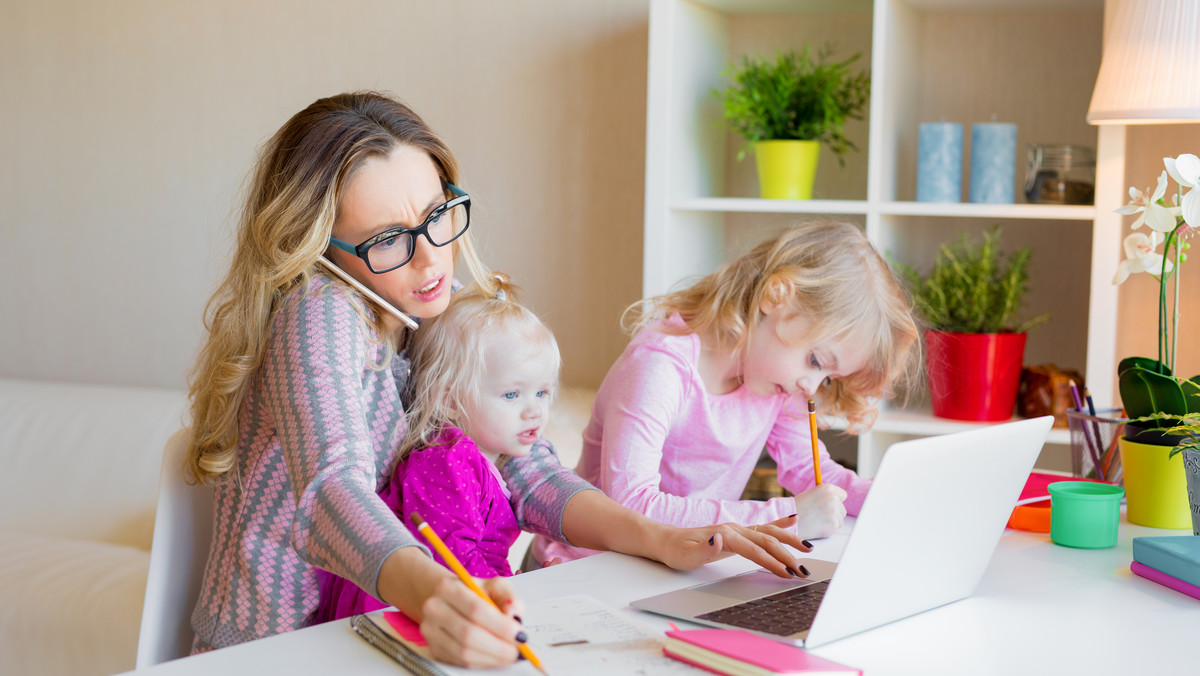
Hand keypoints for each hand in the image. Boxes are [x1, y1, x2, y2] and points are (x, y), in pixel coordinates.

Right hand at [417, 575, 526, 667]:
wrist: (452, 601)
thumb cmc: (476, 593)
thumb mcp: (496, 586)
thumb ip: (509, 598)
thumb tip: (513, 616)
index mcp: (448, 587)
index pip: (476, 609)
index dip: (501, 626)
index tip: (520, 635)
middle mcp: (434, 608)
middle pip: (468, 634)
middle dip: (498, 646)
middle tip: (517, 650)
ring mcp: (430, 630)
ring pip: (464, 652)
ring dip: (492, 657)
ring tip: (510, 654)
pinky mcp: (434, 648)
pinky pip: (460, 662)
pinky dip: (482, 662)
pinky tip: (495, 657)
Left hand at [647, 514, 814, 578]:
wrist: (666, 541)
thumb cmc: (676, 550)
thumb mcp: (686, 555)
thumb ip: (706, 548)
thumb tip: (721, 540)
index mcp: (726, 535)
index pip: (755, 550)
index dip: (772, 562)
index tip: (787, 573)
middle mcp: (734, 529)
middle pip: (767, 540)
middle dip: (787, 555)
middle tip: (803, 570)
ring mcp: (737, 529)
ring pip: (769, 532)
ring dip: (789, 540)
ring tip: (808, 548)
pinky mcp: (737, 533)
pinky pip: (763, 527)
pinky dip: (780, 524)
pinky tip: (792, 521)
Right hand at [792, 483, 847, 539]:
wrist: (788, 521)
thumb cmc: (798, 507)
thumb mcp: (811, 494)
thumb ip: (825, 495)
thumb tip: (837, 499)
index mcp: (828, 488)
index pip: (843, 495)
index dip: (836, 500)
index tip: (829, 504)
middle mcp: (833, 499)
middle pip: (842, 508)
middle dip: (834, 513)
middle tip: (819, 514)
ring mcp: (834, 512)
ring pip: (840, 519)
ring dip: (832, 521)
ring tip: (818, 520)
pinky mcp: (833, 525)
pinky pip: (835, 528)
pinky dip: (828, 529)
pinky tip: (818, 526)